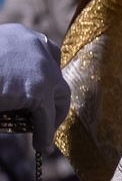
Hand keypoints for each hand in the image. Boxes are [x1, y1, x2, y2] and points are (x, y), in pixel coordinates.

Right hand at [0, 24, 68, 147]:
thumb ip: (5, 65)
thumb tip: (11, 84)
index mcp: (17, 34)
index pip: (46, 49)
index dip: (47, 69)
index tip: (45, 85)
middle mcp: (34, 45)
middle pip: (56, 72)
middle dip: (53, 95)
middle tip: (48, 114)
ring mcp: (39, 67)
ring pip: (57, 95)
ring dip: (52, 116)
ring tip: (44, 134)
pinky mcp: (36, 91)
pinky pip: (47, 116)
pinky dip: (45, 132)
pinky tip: (41, 146)